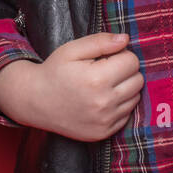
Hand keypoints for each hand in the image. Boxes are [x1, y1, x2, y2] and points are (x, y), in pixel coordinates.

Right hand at [0, 32, 143, 140]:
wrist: (35, 101)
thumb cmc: (55, 71)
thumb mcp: (73, 49)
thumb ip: (101, 41)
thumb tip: (126, 39)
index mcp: (97, 79)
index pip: (132, 61)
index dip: (121, 55)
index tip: (106, 57)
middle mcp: (104, 102)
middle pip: (138, 79)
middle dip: (125, 71)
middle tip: (105, 70)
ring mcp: (104, 120)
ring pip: (135, 97)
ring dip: (125, 89)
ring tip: (103, 85)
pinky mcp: (103, 133)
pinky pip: (127, 115)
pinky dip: (119, 106)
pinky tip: (102, 100)